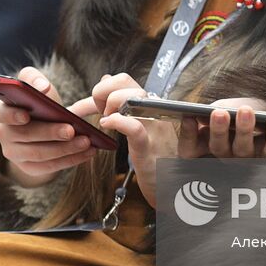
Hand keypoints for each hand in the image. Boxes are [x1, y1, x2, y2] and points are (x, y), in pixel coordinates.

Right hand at [0, 66, 98, 186]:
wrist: (44, 126)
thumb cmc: (40, 102)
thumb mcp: (36, 86)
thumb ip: (35, 79)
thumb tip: (42, 87)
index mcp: (3, 110)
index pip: (2, 113)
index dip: (12, 115)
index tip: (26, 115)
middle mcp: (4, 134)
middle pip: (25, 135)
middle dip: (50, 133)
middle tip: (71, 130)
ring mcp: (14, 153)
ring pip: (39, 154)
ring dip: (65, 149)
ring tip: (86, 141)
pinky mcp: (28, 167)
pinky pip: (49, 167)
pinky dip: (70, 160)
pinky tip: (87, 153)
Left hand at [94, 73, 179, 205]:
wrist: (175, 187)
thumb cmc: (156, 158)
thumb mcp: (139, 125)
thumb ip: (120, 102)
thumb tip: (105, 78)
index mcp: (149, 104)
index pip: (122, 80)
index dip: (100, 88)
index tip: (90, 107)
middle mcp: (154, 110)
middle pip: (125, 80)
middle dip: (102, 91)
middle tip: (99, 114)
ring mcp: (154, 127)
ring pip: (132, 96)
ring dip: (110, 104)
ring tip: (106, 121)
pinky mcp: (149, 147)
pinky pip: (134, 127)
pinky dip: (117, 121)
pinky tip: (106, 125)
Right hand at [179, 97, 265, 158]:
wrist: (257, 115)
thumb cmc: (230, 115)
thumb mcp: (215, 113)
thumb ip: (207, 116)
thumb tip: (194, 116)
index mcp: (203, 149)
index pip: (189, 149)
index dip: (187, 134)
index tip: (188, 116)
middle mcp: (223, 158)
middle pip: (218, 148)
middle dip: (218, 130)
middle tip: (219, 112)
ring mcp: (245, 160)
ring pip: (243, 149)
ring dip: (244, 130)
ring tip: (245, 110)